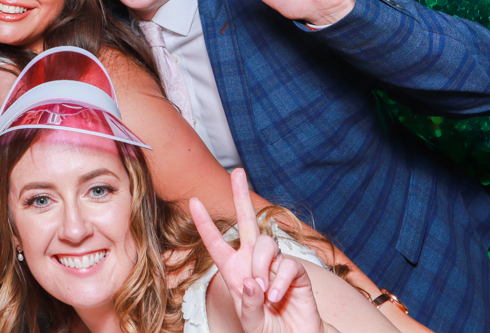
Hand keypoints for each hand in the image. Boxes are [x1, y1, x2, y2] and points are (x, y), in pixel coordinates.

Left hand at [190, 170, 324, 332]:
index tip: (193, 200)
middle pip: (247, 221)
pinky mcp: (296, 273)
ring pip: (266, 245)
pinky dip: (279, 281)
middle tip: (238, 172)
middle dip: (241, 195)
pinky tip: (276, 296)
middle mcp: (253, 261)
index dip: (205, 222)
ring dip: (262, 267)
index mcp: (234, 270)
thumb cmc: (266, 328)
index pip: (216, 242)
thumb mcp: (249, 320)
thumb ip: (248, 303)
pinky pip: (287, 265)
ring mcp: (275, 264)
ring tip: (265, 294)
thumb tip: (253, 281)